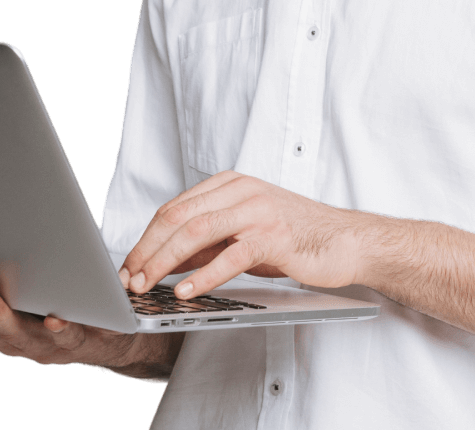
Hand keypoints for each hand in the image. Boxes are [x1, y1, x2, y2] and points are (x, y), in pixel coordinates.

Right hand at [0, 265, 139, 367]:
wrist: (107, 337)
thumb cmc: (48, 314)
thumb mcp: (4, 308)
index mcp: (1, 332)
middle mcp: (21, 343)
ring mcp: (50, 346)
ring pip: (22, 334)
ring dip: (1, 314)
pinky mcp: (83, 341)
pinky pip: (70, 338)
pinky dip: (61, 329)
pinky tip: (54, 317)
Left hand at [120, 171, 366, 299]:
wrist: (347, 240)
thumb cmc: (296, 237)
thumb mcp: (244, 233)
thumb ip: (208, 241)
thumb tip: (165, 261)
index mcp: (230, 184)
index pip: (175, 207)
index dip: (147, 236)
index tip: (128, 264)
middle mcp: (240, 190)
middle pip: (179, 217)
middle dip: (148, 249)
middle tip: (129, 278)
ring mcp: (257, 210)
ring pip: (197, 231)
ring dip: (165, 260)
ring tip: (147, 284)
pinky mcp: (273, 235)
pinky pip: (230, 255)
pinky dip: (203, 275)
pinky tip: (186, 291)